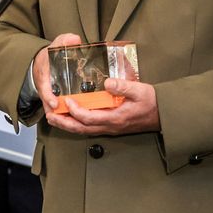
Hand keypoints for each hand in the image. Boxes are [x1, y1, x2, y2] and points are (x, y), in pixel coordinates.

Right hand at [33, 32, 82, 112]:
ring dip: (65, 118)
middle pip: (50, 107)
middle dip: (60, 113)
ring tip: (79, 122)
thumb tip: (75, 40)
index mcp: (44, 78)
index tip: (55, 102)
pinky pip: (62, 114)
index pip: (44, 89)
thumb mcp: (56, 45)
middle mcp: (46, 91)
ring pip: (56, 114)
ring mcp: (51, 99)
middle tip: (71, 116)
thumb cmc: (50, 56)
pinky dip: (69, 118)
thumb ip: (65, 41)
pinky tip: (82, 120)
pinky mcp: (57, 104)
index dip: (49, 97)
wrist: (42, 64)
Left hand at [45, 77, 160, 135]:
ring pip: (84, 130)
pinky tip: (71, 117)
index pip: (89, 118)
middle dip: (64, 122)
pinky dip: (77, 123)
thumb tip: (107, 82)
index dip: (75, 110)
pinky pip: (89, 127)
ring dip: (68, 124)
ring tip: (54, 117)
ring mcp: (110, 128)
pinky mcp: (111, 126)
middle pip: (81, 128)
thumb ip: (123, 87)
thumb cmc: (152, 102)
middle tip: (49, 115)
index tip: (65, 100)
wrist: (163, 115)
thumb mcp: (140, 91)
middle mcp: (110, 126)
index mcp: (115, 118)